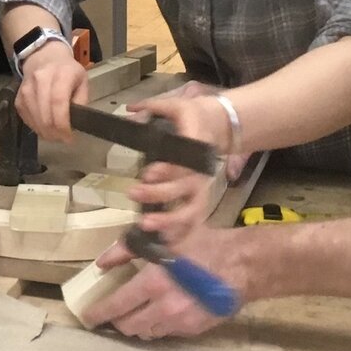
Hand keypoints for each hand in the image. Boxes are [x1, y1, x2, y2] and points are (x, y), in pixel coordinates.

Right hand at [13, 41, 86, 141]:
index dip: (63, 124)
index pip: (58, 102)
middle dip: (55, 133)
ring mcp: (26, 89)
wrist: (44, 57)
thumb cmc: (67, 71)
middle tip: (63, 139)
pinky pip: (26, 118)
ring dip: (46, 133)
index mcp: (62, 74)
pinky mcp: (18, 97)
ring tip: (55, 135)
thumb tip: (76, 123)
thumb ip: (82, 101)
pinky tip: (44, 127)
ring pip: (34, 119)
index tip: (69, 137)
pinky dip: (36, 127)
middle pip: (45, 115)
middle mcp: (41, 79)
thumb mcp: (82, 81)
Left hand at [82, 228, 244, 339]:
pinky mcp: (194, 330)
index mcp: (153, 283)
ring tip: (138, 313)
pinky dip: (159, 325)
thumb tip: (102, 262)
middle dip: (117, 321)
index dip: (98, 314)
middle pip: (128, 326)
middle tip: (114, 312)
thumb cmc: (203, 245)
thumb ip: (129, 249)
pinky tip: (162, 313)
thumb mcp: (165, 239)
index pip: (116, 306)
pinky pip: (167, 333)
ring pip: (147, 332)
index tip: (89, 317)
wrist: (242, 265)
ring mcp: (180, 322)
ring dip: (138, 325)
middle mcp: (164, 308)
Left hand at [127, 83, 245, 241]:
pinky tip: (162, 246)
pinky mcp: (200, 201)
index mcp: (196, 147)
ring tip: (146, 224)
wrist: (220, 127)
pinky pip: (192, 222)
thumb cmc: (193, 116)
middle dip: (159, 194)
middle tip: (134, 193)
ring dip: (169, 221)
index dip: (167, 170)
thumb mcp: (176, 105)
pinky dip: (179, 236)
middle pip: (183, 188)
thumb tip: (130, 108)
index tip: (147, 174)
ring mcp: (202, 189)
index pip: (183, 162)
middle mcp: (200, 172)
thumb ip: (154, 106)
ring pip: (191, 211)